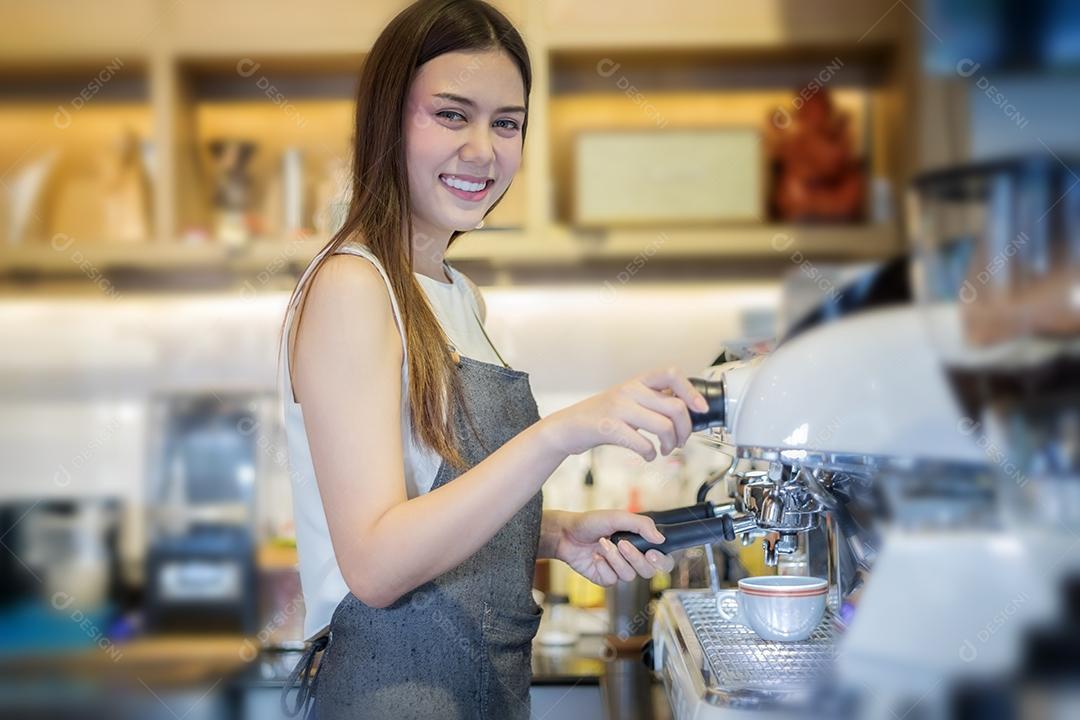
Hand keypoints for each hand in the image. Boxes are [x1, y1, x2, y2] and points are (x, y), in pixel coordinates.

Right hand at [537, 366, 708, 460]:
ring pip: (663, 426)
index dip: (691, 391)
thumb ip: (652, 402)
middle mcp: (629, 390)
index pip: (671, 374)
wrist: (567, 427)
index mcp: (637, 382)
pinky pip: (642, 442)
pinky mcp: (607, 426)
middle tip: (680, 441)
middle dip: (685, 429)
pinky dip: (650, 454)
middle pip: (675, 406)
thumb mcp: (628, 401)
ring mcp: (618, 408)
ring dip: (670, 444)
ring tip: (664, 450)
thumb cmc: (601, 416)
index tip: (700, 408)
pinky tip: (648, 456)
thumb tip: (685, 409)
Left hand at [544, 509, 674, 586]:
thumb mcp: (618, 517)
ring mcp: (619, 570)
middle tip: (623, 544)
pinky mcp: (605, 579)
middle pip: (649, 571)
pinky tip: (594, 556)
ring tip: (602, 543)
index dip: (663, 561)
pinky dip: (603, 566)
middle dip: (635, 558)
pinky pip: (612, 580)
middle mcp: (632, 559)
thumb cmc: (592, 522)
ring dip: (615, 558)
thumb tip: (660, 538)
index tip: (652, 553)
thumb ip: (641, 525)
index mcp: (640, 544)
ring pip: (629, 575)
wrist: (566, 533)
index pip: (663, 559)